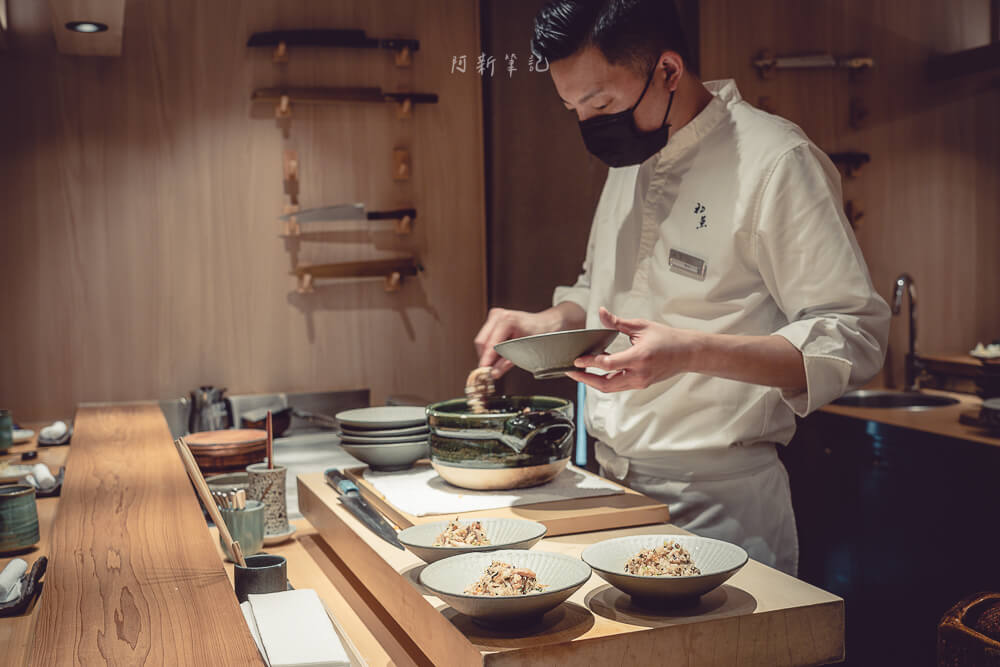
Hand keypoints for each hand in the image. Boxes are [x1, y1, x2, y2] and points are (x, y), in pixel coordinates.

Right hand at [474, 308, 562, 377]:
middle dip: (485, 357)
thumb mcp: (525, 351)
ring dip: (487, 353)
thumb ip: (506, 363)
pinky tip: (500, 353)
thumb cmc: (541, 334)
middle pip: (481, 342)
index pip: (489, 344)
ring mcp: (495, 316)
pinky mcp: (493, 320)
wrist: (546, 323)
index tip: (483, 372)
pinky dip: (490, 348)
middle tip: (490, 371)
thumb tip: (494, 373)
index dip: (486, 360)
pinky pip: (486, 338)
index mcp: (507, 320)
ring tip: (499, 361)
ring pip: (482, 341)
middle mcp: (498, 316)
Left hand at [566, 307, 701, 391]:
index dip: (590, 362)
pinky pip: (618, 386)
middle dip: (585, 379)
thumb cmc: (667, 338)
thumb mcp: (641, 326)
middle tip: (571, 372)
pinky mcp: (640, 384)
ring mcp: (640, 382)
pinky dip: (605, 381)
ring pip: (611, 388)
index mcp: (639, 357)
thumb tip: (601, 312)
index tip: (577, 360)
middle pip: (605, 384)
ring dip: (593, 382)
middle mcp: (639, 374)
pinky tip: (596, 373)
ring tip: (580, 373)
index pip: (608, 364)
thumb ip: (617, 322)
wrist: (687, 353)